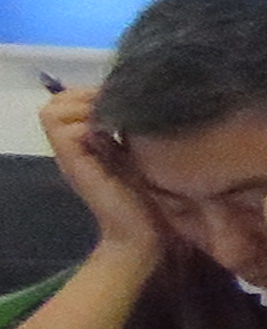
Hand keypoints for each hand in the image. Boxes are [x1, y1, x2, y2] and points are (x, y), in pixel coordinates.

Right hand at [34, 83, 153, 256]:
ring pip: (54, 111)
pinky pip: (68, 130)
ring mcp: (70, 157)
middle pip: (56, 102)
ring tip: (114, 121)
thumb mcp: (141, 156)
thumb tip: (139, 102)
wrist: (143, 236)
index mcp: (85, 144)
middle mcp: (72, 147)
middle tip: (118, 109)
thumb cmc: (151, 199)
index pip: (68, 100)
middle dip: (86, 96)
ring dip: (86, 108)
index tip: (122, 99)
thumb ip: (131, 132)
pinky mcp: (75, 165)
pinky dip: (90, 125)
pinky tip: (115, 135)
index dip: (91, 92)